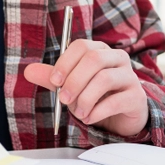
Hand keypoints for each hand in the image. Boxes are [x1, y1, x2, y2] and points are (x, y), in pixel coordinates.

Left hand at [23, 39, 148, 137]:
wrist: (122, 117)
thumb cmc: (96, 96)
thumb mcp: (71, 85)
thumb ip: (52, 78)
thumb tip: (28, 71)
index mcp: (100, 51)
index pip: (81, 46)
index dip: (65, 62)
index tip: (54, 81)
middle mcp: (117, 59)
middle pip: (94, 59)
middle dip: (74, 80)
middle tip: (64, 99)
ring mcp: (129, 77)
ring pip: (104, 79)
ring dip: (85, 98)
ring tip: (78, 112)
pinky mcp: (136, 97)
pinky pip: (116, 101)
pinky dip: (98, 111)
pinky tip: (89, 118)